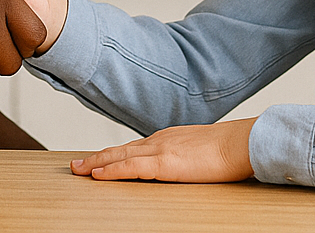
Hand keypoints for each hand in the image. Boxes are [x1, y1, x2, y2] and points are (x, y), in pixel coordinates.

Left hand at [69, 119, 256, 182]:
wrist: (239, 143)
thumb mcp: (200, 153)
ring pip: (118, 156)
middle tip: (75, 165)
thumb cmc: (228, 150)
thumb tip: (183, 167)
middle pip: (119, 150)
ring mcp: (160, 150)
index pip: (132, 148)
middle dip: (96, 158)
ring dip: (96, 163)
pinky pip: (130, 167)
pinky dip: (111, 170)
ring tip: (77, 170)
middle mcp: (158, 141)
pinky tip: (97, 174)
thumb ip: (186, 158)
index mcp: (167, 139)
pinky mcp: (164, 163)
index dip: (112, 155)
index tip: (97, 160)